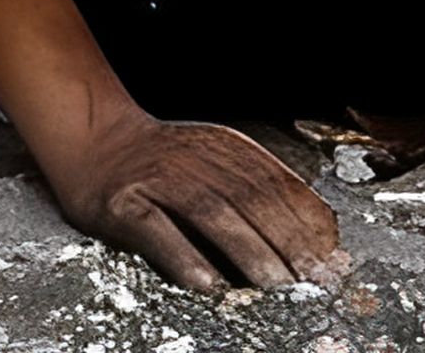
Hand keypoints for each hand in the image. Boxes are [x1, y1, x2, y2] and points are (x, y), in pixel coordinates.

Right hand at [45, 110, 338, 290]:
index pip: (275, 181)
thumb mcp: (214, 158)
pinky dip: (184, 256)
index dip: (306, 219)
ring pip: (210, 213)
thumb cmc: (161, 161)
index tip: (331, 256)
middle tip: (311, 281)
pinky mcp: (121, 203)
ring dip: (247, 251)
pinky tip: (207, 284)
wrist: (93, 139)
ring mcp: (155, 178)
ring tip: (273, 286)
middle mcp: (193, 157)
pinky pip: (156, 231)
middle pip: (249, 198)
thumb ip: (256, 186)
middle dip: (286, 241)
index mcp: (224, 147)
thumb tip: (316, 234)